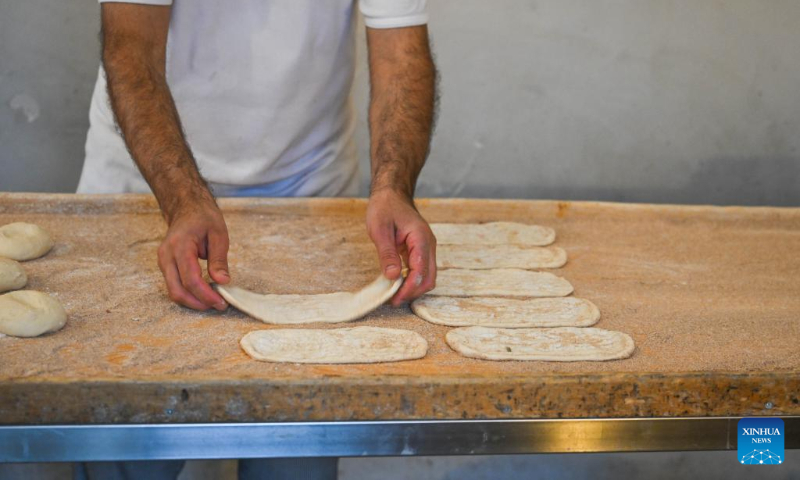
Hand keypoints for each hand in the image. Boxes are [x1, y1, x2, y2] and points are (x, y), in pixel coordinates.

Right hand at [157, 199, 230, 310]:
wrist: (187, 207)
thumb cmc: (204, 218)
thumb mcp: (219, 234)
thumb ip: (219, 259)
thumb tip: (222, 281)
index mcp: (180, 246)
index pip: (190, 279)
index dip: (206, 295)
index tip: (222, 302)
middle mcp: (166, 256)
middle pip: (177, 290)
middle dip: (198, 303)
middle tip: (219, 305)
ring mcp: (163, 261)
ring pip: (173, 291)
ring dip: (193, 301)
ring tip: (213, 300)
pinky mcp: (165, 266)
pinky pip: (174, 286)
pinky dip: (188, 294)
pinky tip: (204, 293)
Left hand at [366, 189, 435, 305]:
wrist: (392, 194)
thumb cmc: (385, 208)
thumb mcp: (380, 229)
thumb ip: (387, 253)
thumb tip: (392, 277)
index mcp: (420, 238)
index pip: (420, 271)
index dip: (408, 288)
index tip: (393, 298)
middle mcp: (428, 244)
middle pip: (429, 278)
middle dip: (412, 292)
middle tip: (393, 300)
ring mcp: (427, 248)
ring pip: (428, 276)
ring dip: (413, 288)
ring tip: (394, 294)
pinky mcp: (421, 251)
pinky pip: (421, 270)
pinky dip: (412, 280)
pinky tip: (398, 284)